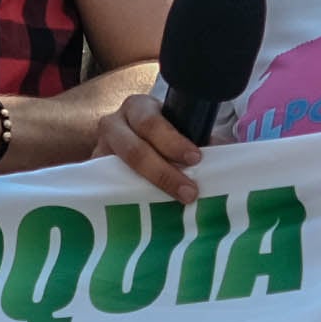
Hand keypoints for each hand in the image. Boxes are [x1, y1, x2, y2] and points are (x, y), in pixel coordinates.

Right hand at [99, 89, 202, 205]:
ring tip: (172, 204)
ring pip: (120, 171)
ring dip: (148, 190)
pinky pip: (108, 188)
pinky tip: (147, 213)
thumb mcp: (176, 129)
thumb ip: (198, 138)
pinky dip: (128, 201)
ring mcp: (99, 150)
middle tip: (190, 191)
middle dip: (164, 172)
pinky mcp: (93, 173)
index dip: (172, 141)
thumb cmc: (160, 136)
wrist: (127, 145)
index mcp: (138, 108)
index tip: (196, 158)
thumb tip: (226, 154)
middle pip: (135, 150)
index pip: (152, 122)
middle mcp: (114, 124)